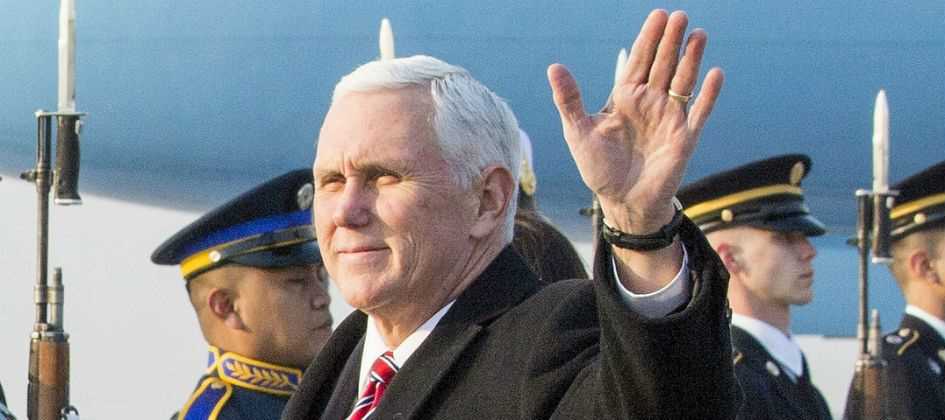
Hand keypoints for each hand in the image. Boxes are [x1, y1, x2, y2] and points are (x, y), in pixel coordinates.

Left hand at [548, 9, 723, 233]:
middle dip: (670, 41)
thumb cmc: (598, 168)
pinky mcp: (684, 138)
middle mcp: (650, 103)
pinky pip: (699, 112)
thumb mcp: (578, 131)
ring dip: (691, 59)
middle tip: (678, 15)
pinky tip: (715, 74)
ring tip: (697, 34)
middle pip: (663, 65)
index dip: (648, 39)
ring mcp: (669, 119)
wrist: (621, 202)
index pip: (639, 61)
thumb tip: (554, 67)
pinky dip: (708, 95)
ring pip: (683, 82)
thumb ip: (569, 99)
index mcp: (625, 98)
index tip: (657, 15)